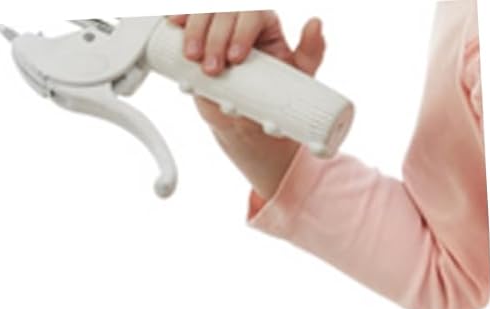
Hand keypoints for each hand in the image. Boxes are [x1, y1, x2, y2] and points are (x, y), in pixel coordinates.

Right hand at [165, 13, 327, 199]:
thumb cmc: (272, 95)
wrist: (245, 118)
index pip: (253, 12)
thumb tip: (315, 24)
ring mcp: (214, 26)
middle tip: (213, 68)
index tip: (236, 58)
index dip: (242, 30)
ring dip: (195, 31)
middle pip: (225, 8)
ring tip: (193, 58)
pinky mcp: (195, 36)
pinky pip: (185, 17)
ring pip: (205, 10)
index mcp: (263, 21)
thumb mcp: (299, 74)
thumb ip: (312, 50)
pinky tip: (174, 25)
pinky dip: (178, 18)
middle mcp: (238, 18)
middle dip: (216, 36)